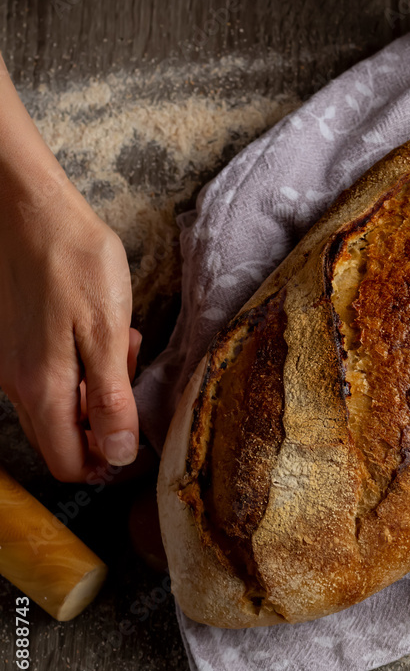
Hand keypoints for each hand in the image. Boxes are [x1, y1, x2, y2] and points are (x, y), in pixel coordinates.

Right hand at [0, 58, 141, 481]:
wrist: (28, 207)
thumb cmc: (74, 261)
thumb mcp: (108, 332)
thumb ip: (113, 399)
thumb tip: (117, 455)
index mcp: (44, 389)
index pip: (68, 463)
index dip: (105, 463)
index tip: (136, 437)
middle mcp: (18, 385)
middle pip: (62, 438)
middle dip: (104, 420)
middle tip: (129, 372)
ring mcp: (11, 364)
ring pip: (59, 404)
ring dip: (96, 388)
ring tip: (119, 341)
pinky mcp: (12, 341)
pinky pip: (49, 375)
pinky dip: (80, 365)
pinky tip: (97, 327)